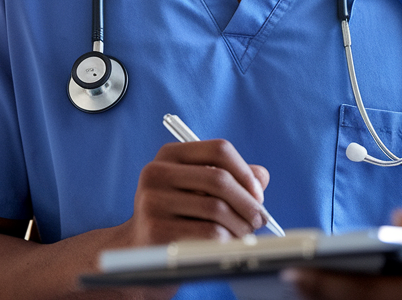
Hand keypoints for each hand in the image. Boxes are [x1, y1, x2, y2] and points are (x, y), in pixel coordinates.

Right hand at [117, 139, 271, 247]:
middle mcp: (156, 172)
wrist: (140, 251)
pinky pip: (208, 232)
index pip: (219, 149)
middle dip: (248, 202)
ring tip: (246, 234)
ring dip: (241, 224)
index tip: (258, 194)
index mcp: (170, 154)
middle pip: (219, 179)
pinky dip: (227, 240)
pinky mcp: (155, 229)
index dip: (245, 171)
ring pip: (216, 208)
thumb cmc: (178, 216)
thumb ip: (231, 178)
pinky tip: (229, 244)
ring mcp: (153, 200)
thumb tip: (261, 176)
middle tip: (260, 219)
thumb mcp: (199, 190)